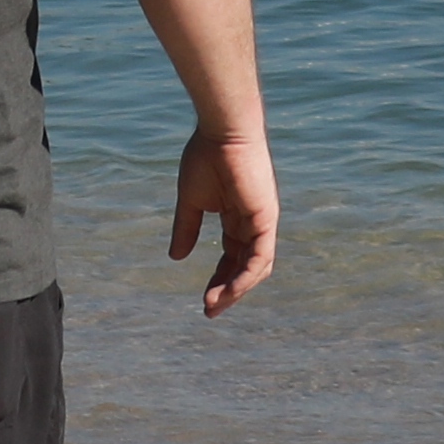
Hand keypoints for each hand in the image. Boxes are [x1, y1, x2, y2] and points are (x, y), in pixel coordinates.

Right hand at [169, 131, 277, 313]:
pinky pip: (260, 256)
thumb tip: (176, 258)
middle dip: (228, 291)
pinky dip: (246, 276)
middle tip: (208, 310)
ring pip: (255, 267)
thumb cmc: (206, 157)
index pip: (231, 257)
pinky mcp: (266, 219)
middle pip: (244, 267)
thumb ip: (186, 229)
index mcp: (237, 218)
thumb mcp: (190, 201)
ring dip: (236, 289)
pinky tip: (229, 290)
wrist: (222, 132)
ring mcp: (262, 222)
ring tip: (213, 305)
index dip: (219, 280)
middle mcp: (253, 224)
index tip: (204, 301)